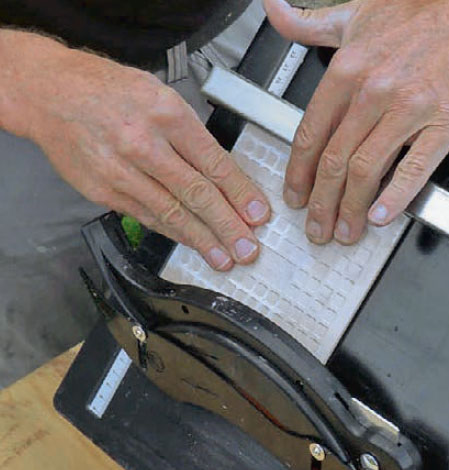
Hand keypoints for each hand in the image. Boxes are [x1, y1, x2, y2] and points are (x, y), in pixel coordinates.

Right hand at [3, 33, 269, 269]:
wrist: (49, 93)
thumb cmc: (109, 91)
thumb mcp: (160, 96)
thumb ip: (193, 137)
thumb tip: (228, 178)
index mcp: (166, 114)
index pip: (213, 162)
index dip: (240, 194)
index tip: (258, 215)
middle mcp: (143, 143)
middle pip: (195, 193)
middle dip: (227, 226)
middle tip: (248, 248)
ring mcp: (120, 171)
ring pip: (171, 212)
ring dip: (202, 240)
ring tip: (225, 258)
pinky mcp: (104, 191)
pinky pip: (147, 217)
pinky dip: (174, 233)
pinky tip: (193, 244)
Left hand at [264, 0, 448, 244]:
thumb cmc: (421, 9)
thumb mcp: (355, 12)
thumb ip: (310, 24)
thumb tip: (274, 12)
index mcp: (348, 69)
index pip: (311, 135)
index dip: (299, 175)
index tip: (296, 196)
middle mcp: (373, 91)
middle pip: (334, 162)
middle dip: (320, 204)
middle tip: (317, 229)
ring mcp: (410, 109)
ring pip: (366, 171)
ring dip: (350, 209)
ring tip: (345, 232)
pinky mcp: (445, 123)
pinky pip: (414, 169)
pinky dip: (394, 198)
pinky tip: (381, 218)